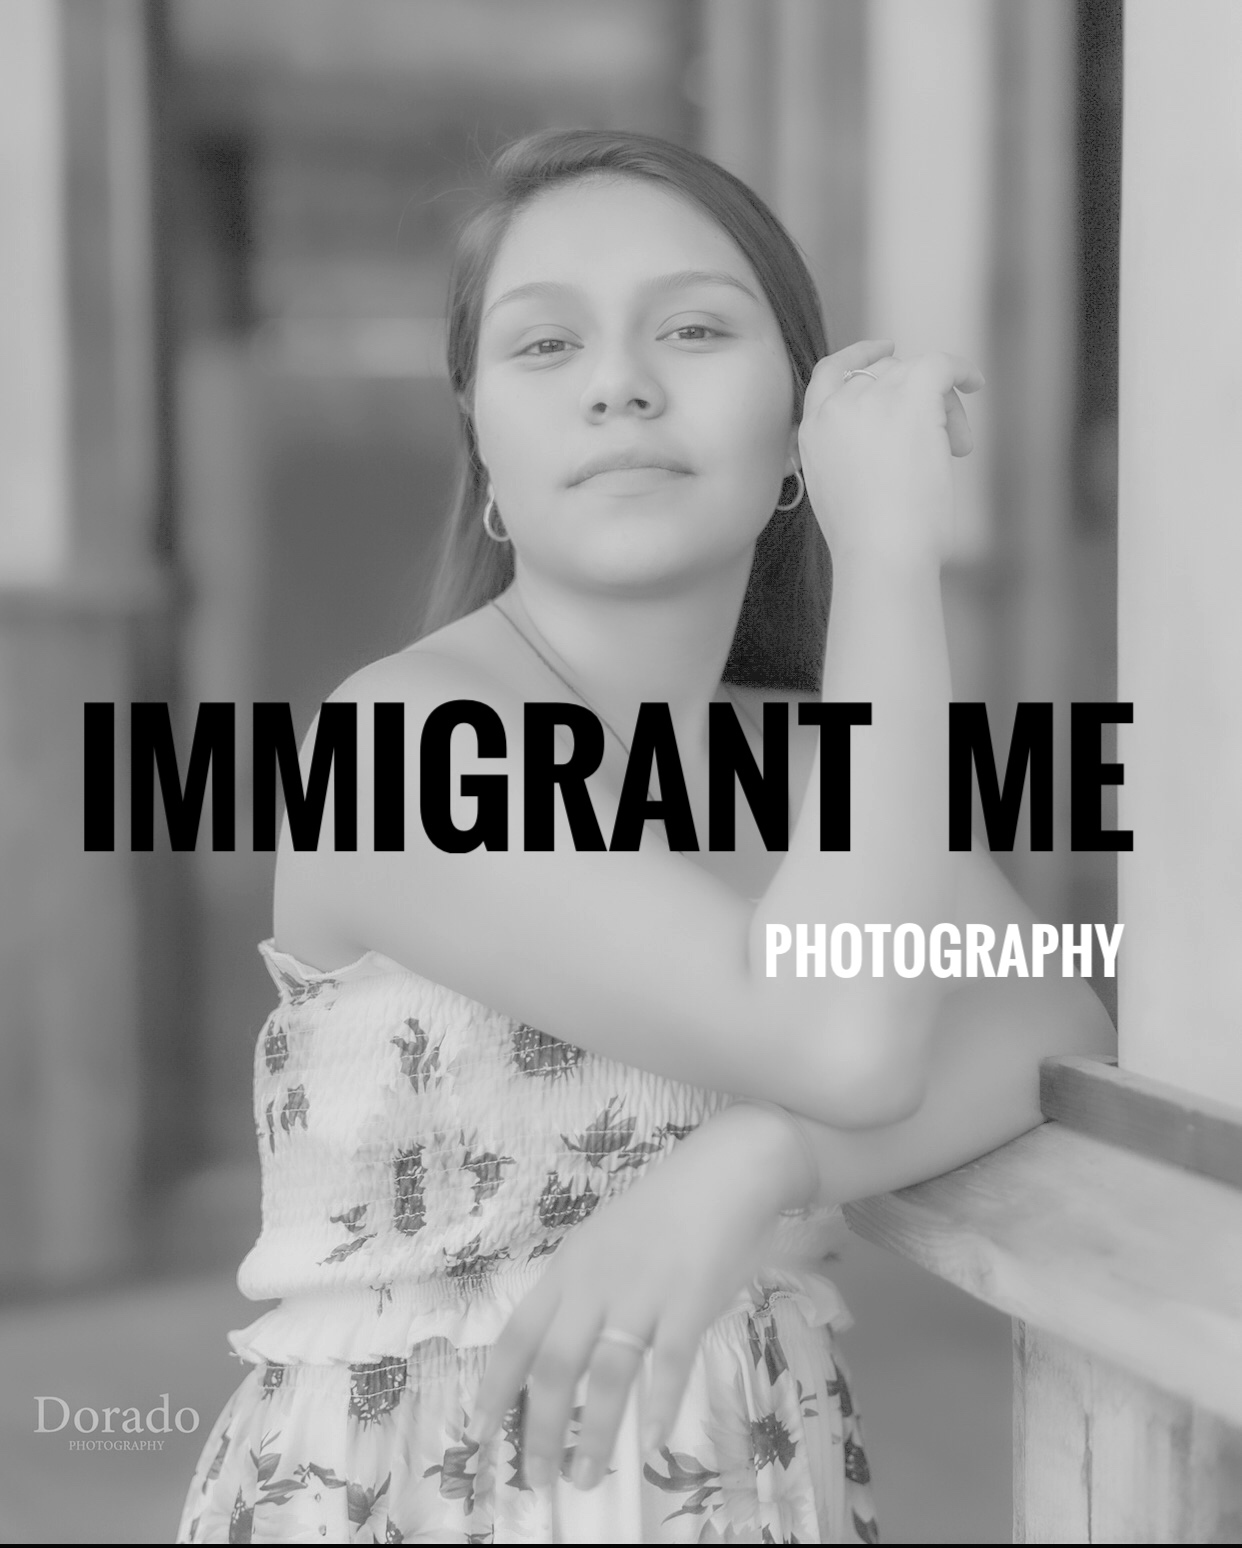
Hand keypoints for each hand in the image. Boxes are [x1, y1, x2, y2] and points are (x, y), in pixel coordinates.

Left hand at [465, 1102, 809, 1490]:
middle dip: (539, 1429)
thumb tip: (553, 1357)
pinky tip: (651, 1444)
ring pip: (606, 1372)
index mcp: (568, 1270)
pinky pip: (669, 1361)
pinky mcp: (689, 1299)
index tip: (476, 1435)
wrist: (722, 1172)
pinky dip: (659, 1405)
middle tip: (534, 1480)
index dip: (494, 1389)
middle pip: (554, 1364)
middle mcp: (595, 1283)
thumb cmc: (661, 1211)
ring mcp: (642, 1291)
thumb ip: (578, 1294)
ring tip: (586, 1477)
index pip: (517, 1336)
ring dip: (594, 1433)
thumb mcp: (601, 1244)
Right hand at [798, 338, 983, 567]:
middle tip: (940, 436)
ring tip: (957, 447)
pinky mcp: (910, 395)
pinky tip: (976, 383)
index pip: (829, 375)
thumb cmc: (869, 544)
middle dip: (913, 397)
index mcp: (812, 432)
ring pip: (914, 374)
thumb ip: (849, 461)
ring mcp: (871, 398)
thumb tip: (886, 452)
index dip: (858, 357)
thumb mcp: (840, 495)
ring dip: (941, 405)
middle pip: (882, 375)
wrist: (881, 552)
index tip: (886, 352)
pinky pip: (941, 364)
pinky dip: (962, 370)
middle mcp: (836, 408)